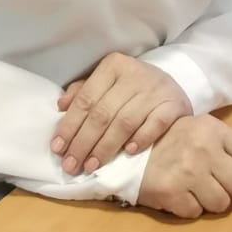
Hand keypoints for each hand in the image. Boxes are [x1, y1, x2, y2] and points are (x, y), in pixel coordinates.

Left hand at [52, 53, 191, 175]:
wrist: (171, 86)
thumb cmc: (132, 87)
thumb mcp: (107, 82)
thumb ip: (83, 92)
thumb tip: (61, 106)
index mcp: (113, 66)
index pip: (86, 99)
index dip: (69, 125)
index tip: (58, 149)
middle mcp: (134, 74)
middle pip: (102, 113)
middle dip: (83, 142)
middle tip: (71, 165)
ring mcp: (155, 90)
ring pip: (124, 122)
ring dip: (105, 147)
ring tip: (92, 166)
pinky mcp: (173, 104)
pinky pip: (155, 124)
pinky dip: (141, 138)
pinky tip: (128, 152)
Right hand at [137, 115, 231, 218]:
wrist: (127, 149)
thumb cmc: (172, 139)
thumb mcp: (203, 131)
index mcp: (214, 131)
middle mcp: (203, 150)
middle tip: (214, 181)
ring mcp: (187, 172)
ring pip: (222, 204)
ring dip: (212, 200)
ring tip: (194, 186)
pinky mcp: (172, 193)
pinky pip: (196, 213)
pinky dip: (190, 208)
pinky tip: (179, 193)